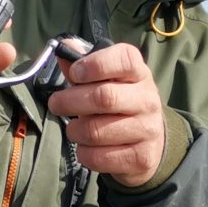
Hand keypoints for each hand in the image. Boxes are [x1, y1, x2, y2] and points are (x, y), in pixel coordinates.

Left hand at [47, 42, 165, 186]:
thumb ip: (85, 65)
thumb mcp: (108, 80)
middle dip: (71, 101)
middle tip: (56, 104)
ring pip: (96, 131)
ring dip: (75, 131)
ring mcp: (147, 130)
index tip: (75, 74)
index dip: (94, 65)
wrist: (151, 140)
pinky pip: (100, 157)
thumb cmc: (121, 102)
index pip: (123, 60)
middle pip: (104, 98)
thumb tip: (63, 48)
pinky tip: (86, 147)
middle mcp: (148, 99)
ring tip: (73, 129)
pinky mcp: (141, 158)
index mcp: (139, 73)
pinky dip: (84, 153)